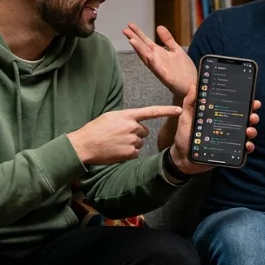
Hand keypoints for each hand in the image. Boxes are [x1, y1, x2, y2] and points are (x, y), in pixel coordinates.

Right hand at [68, 105, 182, 164]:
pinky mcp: (129, 153)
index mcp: (127, 115)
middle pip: (144, 131)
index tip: (180, 110)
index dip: (167, 111)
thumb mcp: (110, 116)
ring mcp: (131, 140)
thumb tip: (135, 122)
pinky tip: (117, 151)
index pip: (151, 111)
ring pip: (140, 143)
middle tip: (121, 135)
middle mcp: (132, 127)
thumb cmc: (95, 129)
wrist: (85, 145)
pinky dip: (128, 153)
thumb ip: (125, 117)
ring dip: (131, 144)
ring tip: (116, 143)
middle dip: (136, 133)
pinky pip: (135, 153)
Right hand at [123, 23, 195, 99]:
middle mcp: (157, 61)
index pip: (146, 42)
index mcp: (159, 54)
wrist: (193, 86)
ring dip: (139, 49)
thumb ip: (168, 40)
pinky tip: (148, 56)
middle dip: (134, 39)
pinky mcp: (166, 77)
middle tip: (124, 30)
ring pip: (147, 58)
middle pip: (143, 48)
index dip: (138, 33)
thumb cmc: (184, 71)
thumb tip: (159, 27)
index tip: (130, 24)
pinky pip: (158, 69)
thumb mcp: (176, 50)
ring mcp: (160, 69)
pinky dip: (152, 63)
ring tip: (131, 40)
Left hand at [169, 86, 260, 175]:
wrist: (182, 158)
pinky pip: (243, 150)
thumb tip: (194, 86)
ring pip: (247, 133)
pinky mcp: (230, 152)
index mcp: (219, 116)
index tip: (254, 101)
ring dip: (252, 131)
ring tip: (249, 130)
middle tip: (253, 116)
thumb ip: (189, 103)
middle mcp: (227, 127)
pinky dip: (249, 147)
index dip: (247, 103)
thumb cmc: (184, 137)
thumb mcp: (186, 118)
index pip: (236, 108)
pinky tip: (247, 145)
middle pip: (245, 120)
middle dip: (253, 116)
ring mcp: (230, 139)